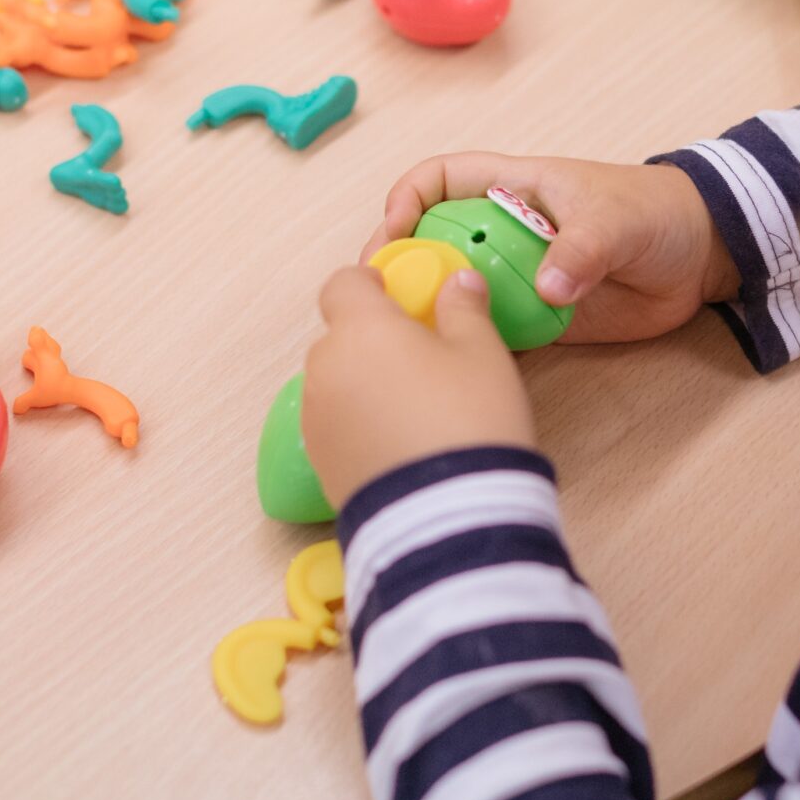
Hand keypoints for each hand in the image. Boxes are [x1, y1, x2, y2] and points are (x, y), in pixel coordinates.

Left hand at [303, 266, 534, 505]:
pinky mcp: (318, 461)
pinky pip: (336, 424)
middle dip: (374, 340)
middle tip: (422, 358)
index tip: (398, 296)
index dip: (369, 285)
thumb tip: (458, 282)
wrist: (447, 518)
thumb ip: (464, 308)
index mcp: (361, 328)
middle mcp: (325, 367)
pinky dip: (360, 423)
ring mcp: (316, 418)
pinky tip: (400, 443)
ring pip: (337, 382)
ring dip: (365, 383)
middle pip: (340, 336)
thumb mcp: (482, 354)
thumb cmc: (468, 421)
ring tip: (414, 409)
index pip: (342, 283)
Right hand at [363, 154, 736, 344]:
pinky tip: (459, 366)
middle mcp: (503, 232)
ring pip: (457, 292)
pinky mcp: (538, 318)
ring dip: (432, 313)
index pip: (439, 180)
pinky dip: (475, 347)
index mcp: (512, 188)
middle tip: (387, 300)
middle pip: (432, 241)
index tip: (396, 233)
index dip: (407, 200)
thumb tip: (548, 288)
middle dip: (404, 266)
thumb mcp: (618, 219)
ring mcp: (518, 276)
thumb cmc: (656, 212)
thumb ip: (582, 248)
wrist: (700, 257)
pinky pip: (494, 332)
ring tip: (410, 342)